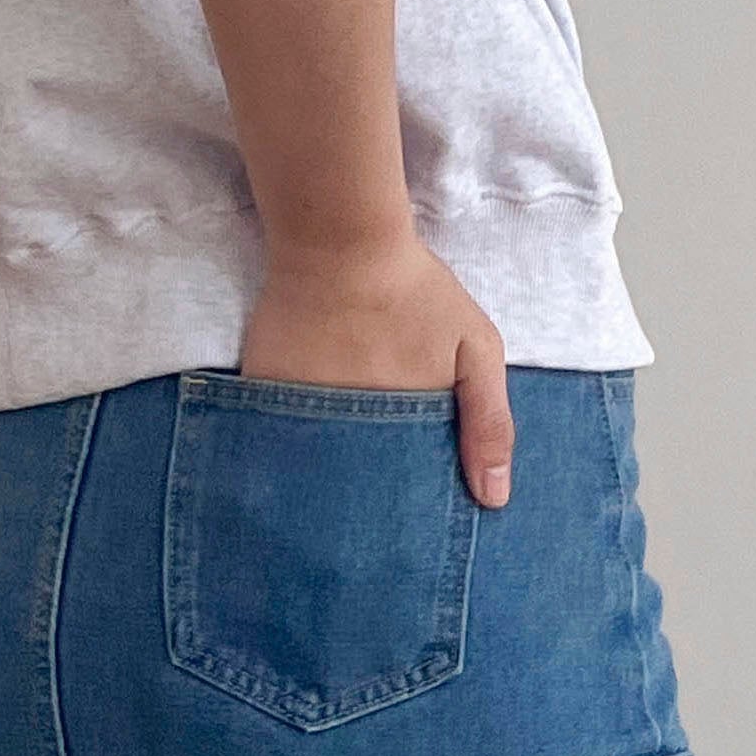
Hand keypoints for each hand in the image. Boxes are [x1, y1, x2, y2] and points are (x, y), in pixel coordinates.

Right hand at [241, 234, 514, 509]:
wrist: (340, 243)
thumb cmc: (416, 292)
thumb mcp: (476, 349)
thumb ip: (489, 423)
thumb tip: (493, 501)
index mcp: (397, 429)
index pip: (400, 493)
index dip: (407, 504)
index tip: (412, 512)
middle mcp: (343, 431)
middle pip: (353, 485)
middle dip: (364, 495)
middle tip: (370, 501)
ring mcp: (298, 414)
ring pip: (312, 465)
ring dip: (323, 470)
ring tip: (334, 465)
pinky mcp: (262, 392)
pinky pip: (273, 435)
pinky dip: (284, 443)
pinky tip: (295, 437)